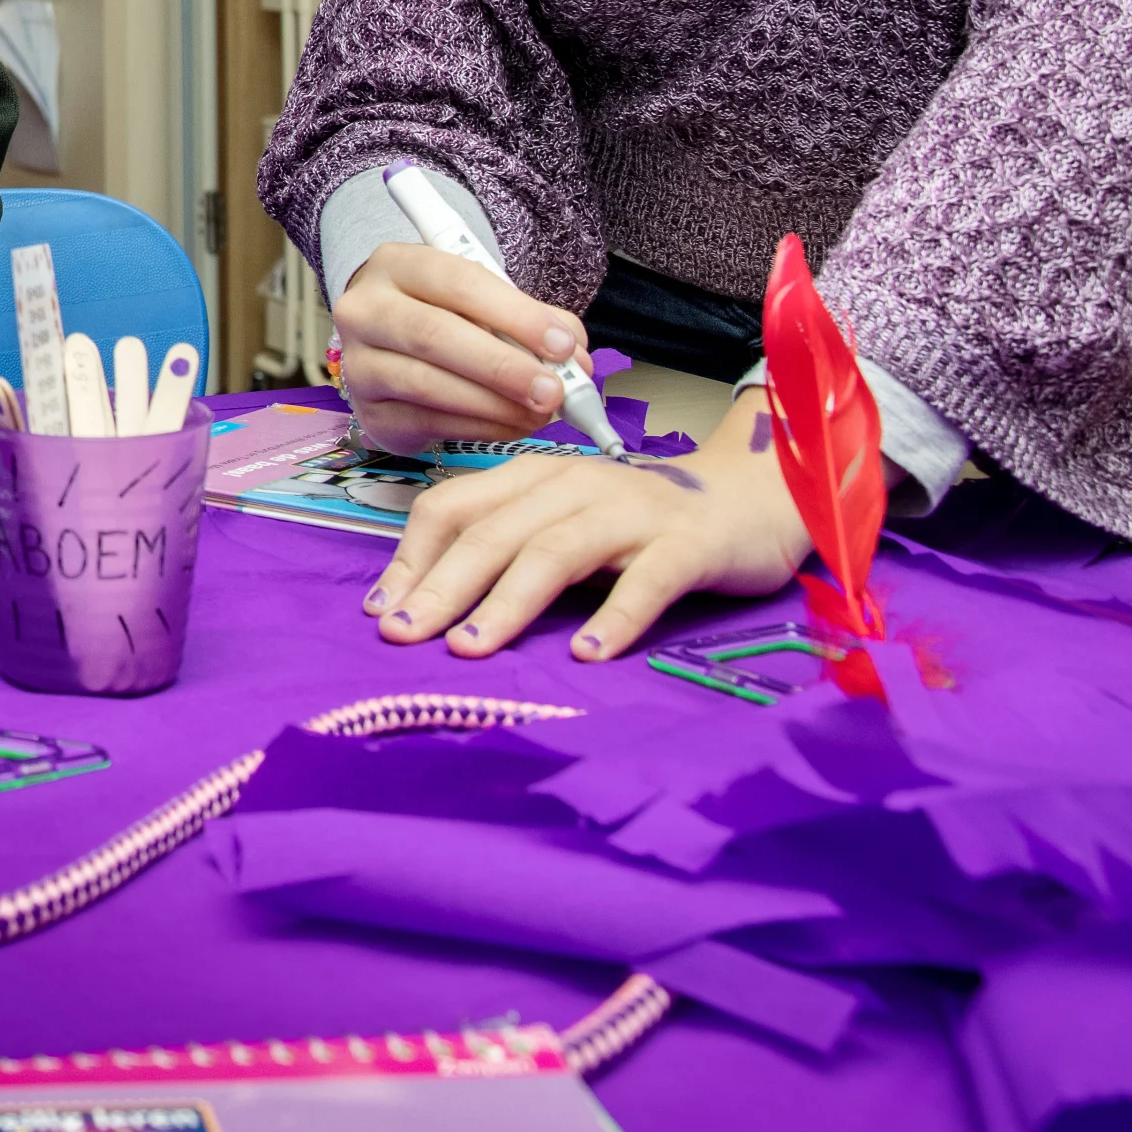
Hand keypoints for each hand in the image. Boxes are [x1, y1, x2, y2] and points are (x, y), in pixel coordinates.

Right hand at [332, 241, 589, 454]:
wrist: (388, 347)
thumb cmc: (445, 316)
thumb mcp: (483, 301)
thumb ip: (531, 321)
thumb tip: (573, 359)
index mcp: (396, 265)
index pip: (458, 283)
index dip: (515, 315)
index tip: (562, 345)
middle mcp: (365, 310)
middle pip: (434, 336)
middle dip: (502, 367)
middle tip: (554, 390)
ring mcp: (358, 364)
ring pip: (427, 385)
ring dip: (495, 404)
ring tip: (540, 413)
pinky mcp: (368, 412)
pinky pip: (427, 423)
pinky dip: (480, 428)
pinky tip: (513, 425)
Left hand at [361, 398, 814, 661]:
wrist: (750, 498)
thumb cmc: (641, 522)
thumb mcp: (563, 522)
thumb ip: (507, 547)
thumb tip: (427, 600)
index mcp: (534, 478)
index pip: (454, 506)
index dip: (412, 557)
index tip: (381, 610)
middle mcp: (574, 486)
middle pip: (494, 533)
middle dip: (442, 586)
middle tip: (403, 635)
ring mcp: (633, 512)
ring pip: (556, 553)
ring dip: (508, 603)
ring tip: (470, 648)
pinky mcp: (688, 544)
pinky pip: (647, 581)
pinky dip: (616, 616)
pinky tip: (588, 653)